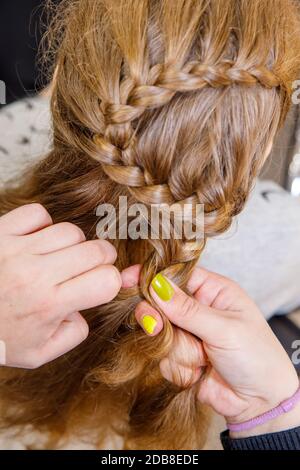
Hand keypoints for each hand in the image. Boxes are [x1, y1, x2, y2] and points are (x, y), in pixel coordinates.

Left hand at [0, 204, 120, 368]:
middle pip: (97, 250)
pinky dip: (44, 224)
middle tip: (91, 267)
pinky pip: (38, 214)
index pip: (107, 280)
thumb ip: (74, 333)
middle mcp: (36, 275)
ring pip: (70, 231)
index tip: (102, 284)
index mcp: (49, 305)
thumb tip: (86, 306)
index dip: (112, 281)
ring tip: (60, 257)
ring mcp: (16, 250)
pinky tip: (38, 241)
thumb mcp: (39, 353)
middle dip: (103, 258)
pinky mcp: (0, 233)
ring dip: (74, 244)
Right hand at [122, 265, 299, 436]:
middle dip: (161, 320)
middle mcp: (197, 310)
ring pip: (160, 334)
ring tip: (204, 359)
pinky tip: (200, 372)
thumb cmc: (257, 358)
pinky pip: (162, 357)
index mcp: (213, 291)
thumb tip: (156, 286)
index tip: (128, 279)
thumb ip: (187, 310)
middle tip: (159, 328)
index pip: (176, 276)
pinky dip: (180, 367)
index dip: (152, 277)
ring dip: (180, 351)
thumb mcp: (225, 329)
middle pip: (160, 305)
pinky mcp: (180, 357)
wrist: (260, 403)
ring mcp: (188, 334)